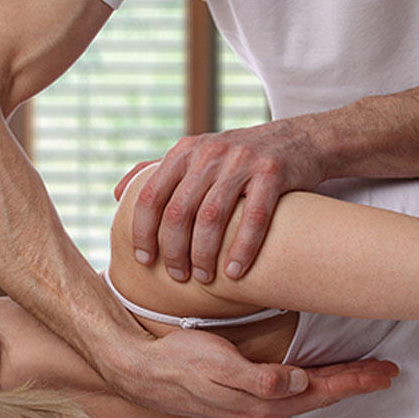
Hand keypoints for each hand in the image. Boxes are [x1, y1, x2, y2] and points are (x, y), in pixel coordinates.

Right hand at [101, 328, 398, 417]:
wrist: (144, 370)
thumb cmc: (180, 362)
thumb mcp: (218, 365)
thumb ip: (260, 378)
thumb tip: (299, 382)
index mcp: (264, 401)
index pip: (321, 390)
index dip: (354, 379)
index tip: (384, 371)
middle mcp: (264, 406)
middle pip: (321, 394)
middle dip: (355, 382)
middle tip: (387, 371)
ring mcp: (254, 402)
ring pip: (308, 394)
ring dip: (337, 383)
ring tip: (362, 373)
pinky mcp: (244, 393)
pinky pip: (290, 392)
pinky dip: (313, 384)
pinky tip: (315, 378)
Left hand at [115, 117, 325, 282]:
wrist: (301, 139)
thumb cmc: (241, 157)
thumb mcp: (197, 153)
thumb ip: (158, 171)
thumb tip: (117, 194)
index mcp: (185, 151)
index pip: (151, 194)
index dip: (143, 231)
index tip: (144, 260)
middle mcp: (209, 153)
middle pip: (179, 210)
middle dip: (174, 250)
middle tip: (178, 276)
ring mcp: (242, 161)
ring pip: (212, 216)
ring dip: (204, 253)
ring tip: (205, 278)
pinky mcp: (272, 172)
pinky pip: (254, 218)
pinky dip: (242, 248)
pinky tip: (235, 271)